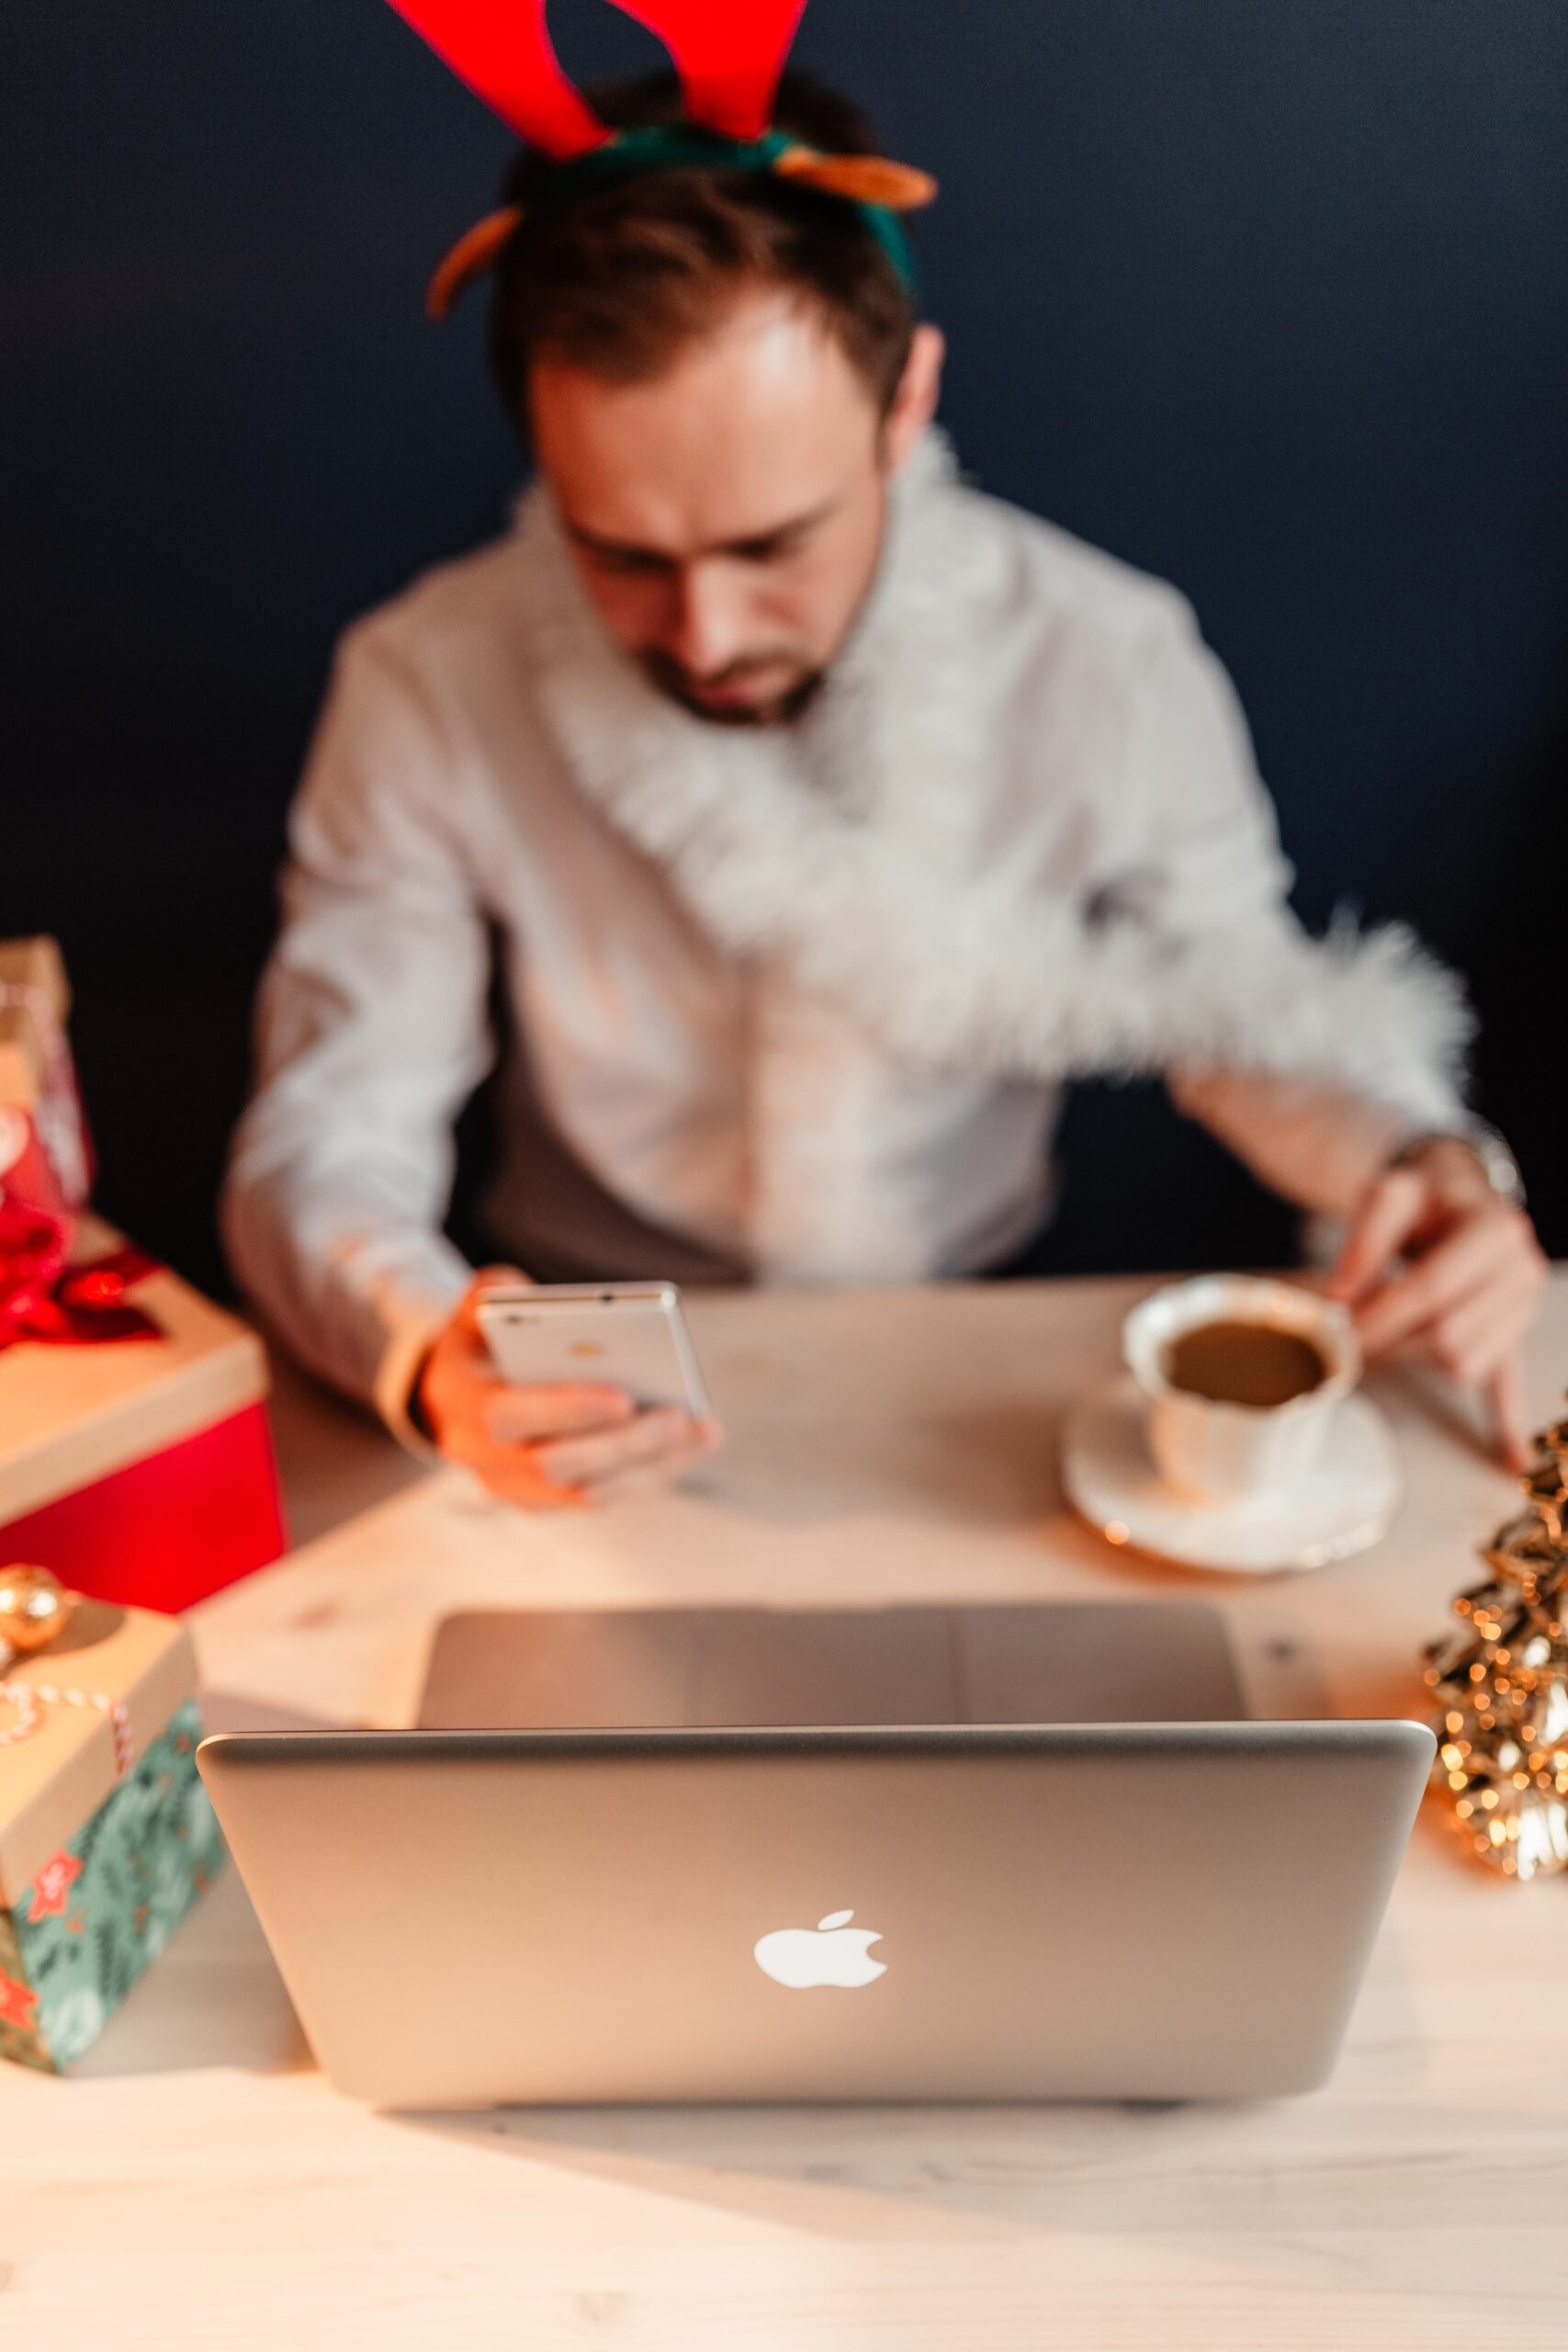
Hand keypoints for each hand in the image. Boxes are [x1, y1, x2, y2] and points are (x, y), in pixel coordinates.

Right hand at [416, 1269, 723, 1509]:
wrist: (451, 1398)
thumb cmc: (478, 1343)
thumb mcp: (475, 1309)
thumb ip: (497, 1293)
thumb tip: (544, 1301)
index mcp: (462, 1405)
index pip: (509, 1418)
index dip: (566, 1410)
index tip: (623, 1397)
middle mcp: (482, 1459)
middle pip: (556, 1465)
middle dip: (622, 1442)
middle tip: (678, 1416)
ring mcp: (513, 1488)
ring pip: (587, 1492)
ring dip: (649, 1464)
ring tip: (702, 1433)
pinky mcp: (546, 1501)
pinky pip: (602, 1496)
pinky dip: (649, 1473)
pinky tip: (691, 1444)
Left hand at [1330, 1141, 1546, 1468]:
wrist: (1458, 1197)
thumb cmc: (1422, 1199)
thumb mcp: (1389, 1194)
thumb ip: (1364, 1240)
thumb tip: (1341, 1298)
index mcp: (1495, 1230)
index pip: (1434, 1289)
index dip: (1383, 1315)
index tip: (1340, 1331)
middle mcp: (1521, 1271)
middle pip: (1448, 1335)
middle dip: (1391, 1342)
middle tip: (1346, 1339)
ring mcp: (1521, 1310)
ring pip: (1463, 1363)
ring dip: (1413, 1358)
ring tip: (1381, 1335)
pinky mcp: (1511, 1338)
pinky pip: (1509, 1386)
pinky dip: (1505, 1423)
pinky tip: (1511, 1461)